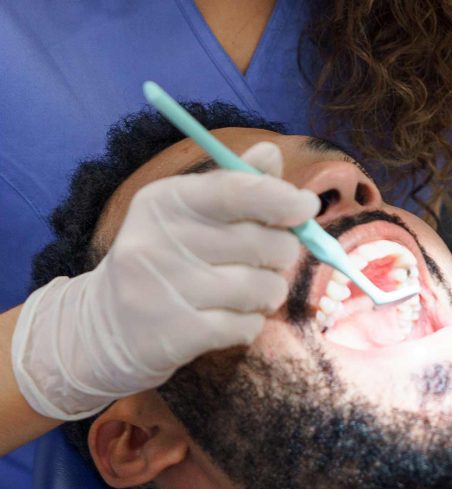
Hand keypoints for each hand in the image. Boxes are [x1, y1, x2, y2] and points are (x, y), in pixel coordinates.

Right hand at [12, 142, 319, 419]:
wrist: (107, 327)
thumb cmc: (165, 259)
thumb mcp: (188, 214)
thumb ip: (234, 184)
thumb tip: (271, 153)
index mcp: (165, 201)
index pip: (237, 191)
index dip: (283, 198)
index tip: (307, 207)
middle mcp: (159, 241)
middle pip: (264, 242)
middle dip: (283, 252)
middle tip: (271, 258)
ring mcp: (164, 291)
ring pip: (262, 287)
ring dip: (269, 292)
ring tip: (249, 292)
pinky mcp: (174, 335)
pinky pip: (247, 326)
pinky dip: (250, 323)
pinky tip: (229, 318)